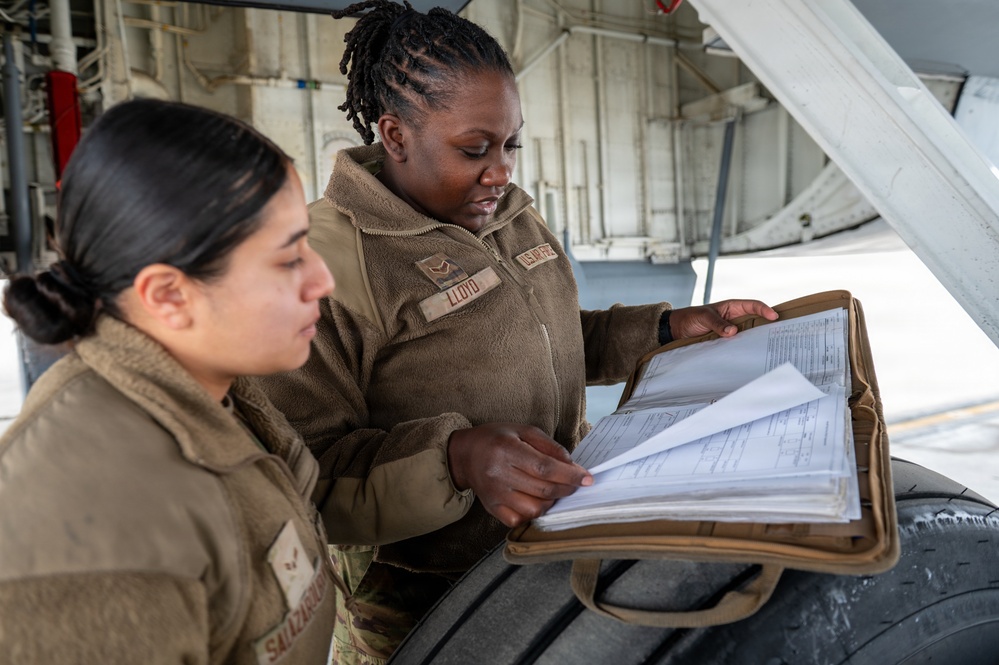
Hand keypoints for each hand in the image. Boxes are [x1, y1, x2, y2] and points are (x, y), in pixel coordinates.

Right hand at [447, 423, 592, 527]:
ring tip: (552, 490)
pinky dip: (534, 513)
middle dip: (566, 488)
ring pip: (534, 509)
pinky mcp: (492, 509)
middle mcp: (498, 475)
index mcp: (506, 450)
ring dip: (551, 502)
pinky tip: (536, 500)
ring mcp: (495, 495)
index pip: (545, 468)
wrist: (465, 455)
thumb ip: (549, 446)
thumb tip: (572, 465)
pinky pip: (520, 520)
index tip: (587, 478)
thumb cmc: (496, 439)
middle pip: (543, 490)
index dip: (570, 475)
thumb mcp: (523, 431)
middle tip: (575, 483)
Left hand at [669, 299, 777, 339]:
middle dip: (768, 325)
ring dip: (757, 338)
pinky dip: (746, 348)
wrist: (678, 329)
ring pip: (749, 334)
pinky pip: (739, 344)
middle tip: (781, 333)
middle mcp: (735, 318)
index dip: (764, 310)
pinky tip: (751, 354)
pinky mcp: (727, 342)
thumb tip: (733, 332)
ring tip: (770, 346)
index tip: (773, 317)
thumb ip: (717, 324)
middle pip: (756, 321)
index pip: (753, 305)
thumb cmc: (691, 317)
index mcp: (732, 307)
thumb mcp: (704, 317)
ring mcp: (732, 331)